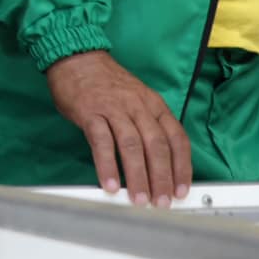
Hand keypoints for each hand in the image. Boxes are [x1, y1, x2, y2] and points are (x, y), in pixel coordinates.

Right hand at [45, 50, 190, 207]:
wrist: (76, 56)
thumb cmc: (105, 83)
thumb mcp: (136, 98)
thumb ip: (146, 126)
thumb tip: (156, 165)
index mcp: (154, 103)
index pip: (176, 138)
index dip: (181, 167)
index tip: (181, 190)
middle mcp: (138, 105)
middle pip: (156, 145)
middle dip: (161, 177)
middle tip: (161, 202)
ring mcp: (114, 108)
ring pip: (132, 146)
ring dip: (138, 176)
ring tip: (139, 199)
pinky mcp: (90, 112)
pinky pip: (101, 142)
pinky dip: (107, 165)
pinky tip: (109, 184)